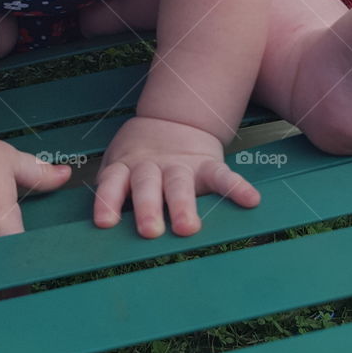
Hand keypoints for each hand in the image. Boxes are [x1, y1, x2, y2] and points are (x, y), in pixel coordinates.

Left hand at [94, 115, 260, 238]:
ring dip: (182, 205)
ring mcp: (180, 166)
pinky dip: (236, 187)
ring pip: (179, 184)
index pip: (113, 183)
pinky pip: (222, 176)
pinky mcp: (206, 165)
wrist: (172, 121)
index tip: (105, 224)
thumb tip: (100, 231)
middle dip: (148, 208)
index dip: (107, 201)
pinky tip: (251, 200)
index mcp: (126, 168)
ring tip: (187, 228)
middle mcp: (151, 167)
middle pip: (147, 185)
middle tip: (149, 231)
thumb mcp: (119, 166)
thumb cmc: (138, 160)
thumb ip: (113, 193)